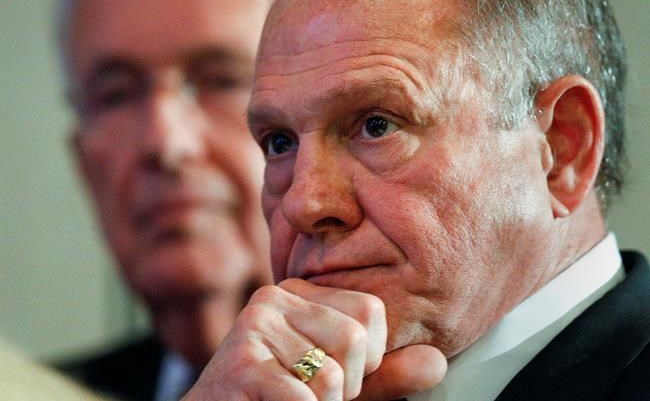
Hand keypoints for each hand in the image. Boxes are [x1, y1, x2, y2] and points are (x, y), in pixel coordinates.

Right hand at [183, 279, 446, 400]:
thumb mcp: (343, 386)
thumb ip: (389, 374)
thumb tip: (438, 362)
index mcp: (302, 293)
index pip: (370, 310)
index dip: (369, 358)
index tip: (336, 374)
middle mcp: (277, 297)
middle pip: (355, 339)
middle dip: (345, 386)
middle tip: (310, 394)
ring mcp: (255, 324)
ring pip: (332, 374)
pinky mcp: (241, 360)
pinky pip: (304, 398)